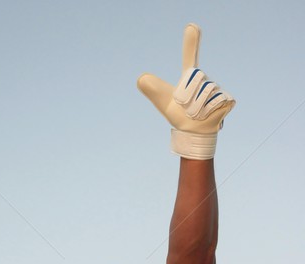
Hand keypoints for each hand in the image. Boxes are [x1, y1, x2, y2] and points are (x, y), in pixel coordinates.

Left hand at [137, 23, 234, 158]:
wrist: (193, 132)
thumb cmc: (179, 115)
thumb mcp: (163, 102)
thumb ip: (152, 89)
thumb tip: (141, 78)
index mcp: (189, 77)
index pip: (189, 56)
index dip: (190, 42)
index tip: (191, 26)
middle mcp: (204, 78)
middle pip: (195, 79)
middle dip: (187, 96)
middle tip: (186, 107)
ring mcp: (217, 88)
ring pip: (204, 93)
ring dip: (195, 108)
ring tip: (196, 113)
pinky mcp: (227, 98)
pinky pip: (216, 101)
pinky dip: (207, 111)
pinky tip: (207, 115)